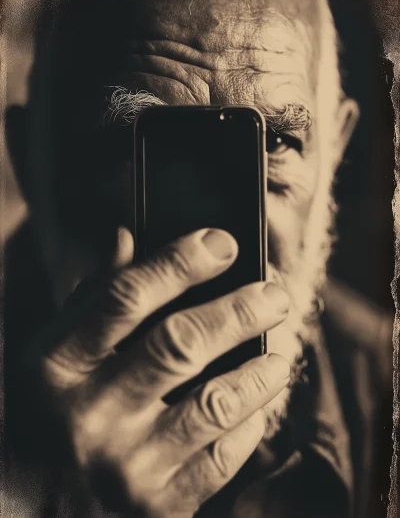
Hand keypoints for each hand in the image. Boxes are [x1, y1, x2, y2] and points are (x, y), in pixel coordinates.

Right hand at [31, 228, 289, 516]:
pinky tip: (255, 406)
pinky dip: (250, 423)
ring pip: (216, 402)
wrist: (31, 503)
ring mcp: (124, 465)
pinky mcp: (157, 505)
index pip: (126, 297)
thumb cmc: (50, 415)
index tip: (222, 243)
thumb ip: (95, 297)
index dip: (180, 262)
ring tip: (278, 351)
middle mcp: (88, 415)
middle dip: (241, 310)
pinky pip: (223, 457)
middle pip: (182, 343)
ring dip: (260, 370)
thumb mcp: (57, 351)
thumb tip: (127, 238)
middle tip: (274, 294)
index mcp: (57, 365)